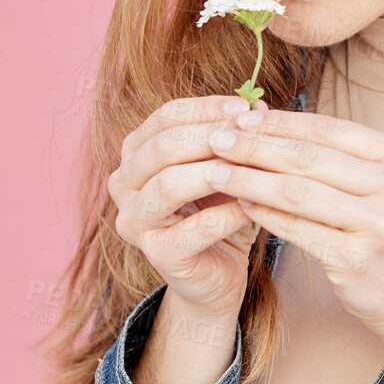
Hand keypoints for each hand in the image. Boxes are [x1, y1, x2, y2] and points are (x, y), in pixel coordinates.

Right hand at [107, 95, 269, 318]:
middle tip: (250, 133)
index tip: (247, 107)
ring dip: (214, 172)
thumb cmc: (218, 214)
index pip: (166, 117)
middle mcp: (124, 185)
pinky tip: (255, 205)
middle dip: (210, 136)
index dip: (207, 108)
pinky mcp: (157, 254)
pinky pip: (196, 228)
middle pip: (162, 147)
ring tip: (250, 167)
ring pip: (169, 184)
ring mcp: (134, 222)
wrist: (215, 277)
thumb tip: (259, 107)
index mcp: (135, 155)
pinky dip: (228, 214)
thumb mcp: (225, 169)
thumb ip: (234, 139)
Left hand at [194, 108, 383, 375]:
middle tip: (216, 139)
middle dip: (255, 146)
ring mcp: (379, 224)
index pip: (329, 129)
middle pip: (309, 158)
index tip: (239, 117)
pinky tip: (242, 204)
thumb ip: (341, 157)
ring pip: (298, 192)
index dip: (279, 122)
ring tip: (218, 172)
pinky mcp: (356, 259)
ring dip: (251, 179)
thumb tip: (271, 123)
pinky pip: (298, 230)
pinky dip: (266, 215)